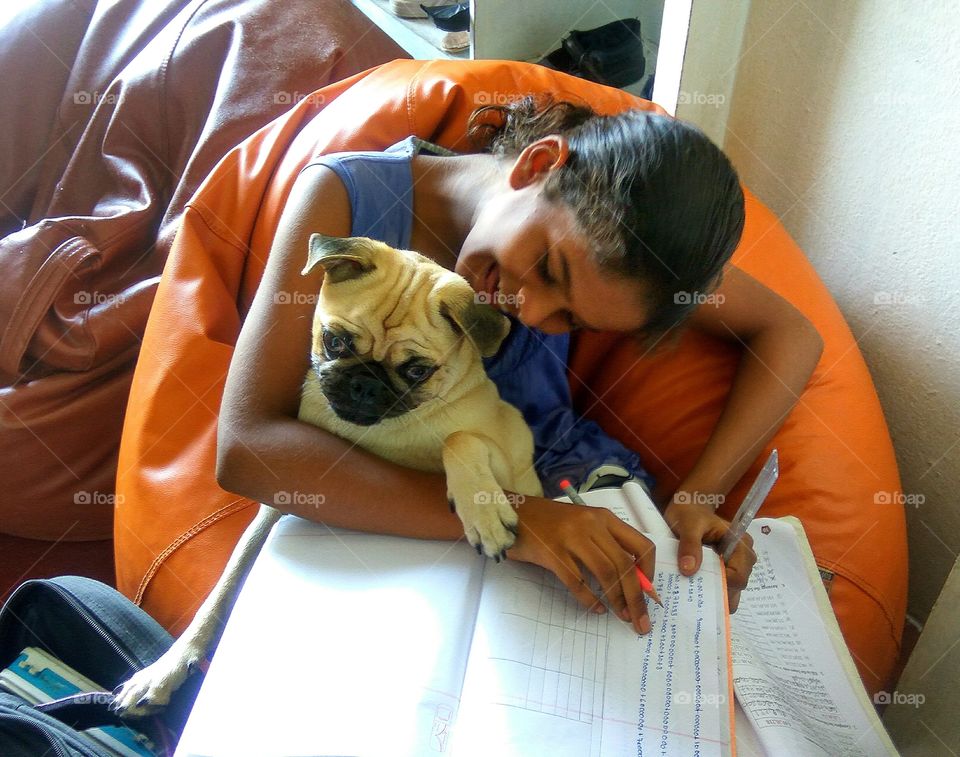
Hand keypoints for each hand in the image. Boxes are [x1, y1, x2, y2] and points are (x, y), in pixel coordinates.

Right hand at [506, 495, 655, 634]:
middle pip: (625, 564)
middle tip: (641, 620)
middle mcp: (591, 524)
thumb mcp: (583, 525)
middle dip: (637, 597)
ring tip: (621, 616)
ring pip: (606, 573)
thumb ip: (605, 545)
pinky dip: (590, 599)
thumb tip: (632, 580)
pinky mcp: (552, 553)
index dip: (649, 572)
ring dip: (617, 600)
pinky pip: (578, 581)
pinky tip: (596, 608)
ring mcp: (571, 538)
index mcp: (603, 517)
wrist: (512, 512)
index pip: (640, 544)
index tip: (648, 593)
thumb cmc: (550, 522)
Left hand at [663, 498, 756, 611]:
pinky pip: (720, 588)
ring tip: (692, 598)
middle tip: (694, 598)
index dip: (722, 585)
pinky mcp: (722, 570)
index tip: (700, 588)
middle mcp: (742, 557)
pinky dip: (708, 593)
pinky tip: (693, 594)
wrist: (687, 508)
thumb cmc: (690, 513)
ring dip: (713, 597)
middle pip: (737, 586)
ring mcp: (733, 565)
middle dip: (718, 595)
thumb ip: (689, 544)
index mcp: (740, 543)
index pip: (739, 574)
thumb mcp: (688, 524)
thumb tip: (689, 570)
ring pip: (730, 591)